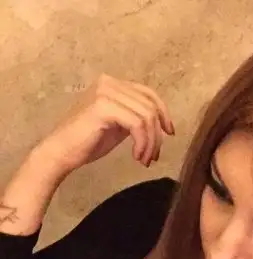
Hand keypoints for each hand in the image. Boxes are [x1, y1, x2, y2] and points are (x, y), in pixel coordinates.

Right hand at [35, 74, 173, 175]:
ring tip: (144, 160)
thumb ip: (135, 118)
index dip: (164, 113)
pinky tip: (137, 157)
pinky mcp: (103, 107)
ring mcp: (105, 92)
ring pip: (146, 117)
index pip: (148, 94)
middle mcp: (109, 83)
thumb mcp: (118, 126)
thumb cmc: (88, 142)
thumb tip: (160, 126)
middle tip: (153, 157)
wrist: (62, 152)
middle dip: (156, 136)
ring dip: (150, 143)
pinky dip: (142, 143)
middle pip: (150, 107)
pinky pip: (137, 124)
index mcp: (113, 84)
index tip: (169, 134)